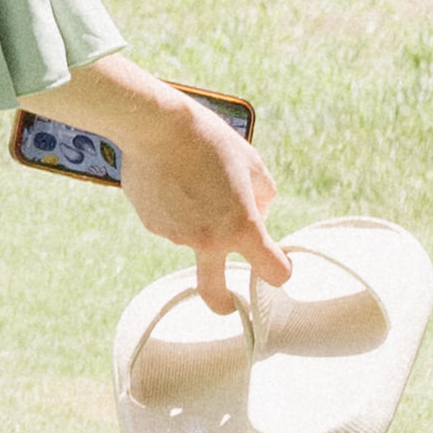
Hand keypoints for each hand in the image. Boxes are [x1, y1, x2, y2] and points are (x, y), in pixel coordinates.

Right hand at [103, 74, 281, 314]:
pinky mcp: (151, 223)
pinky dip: (175, 210)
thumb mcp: (253, 165)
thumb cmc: (210, 142)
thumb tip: (254, 214)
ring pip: (193, 239)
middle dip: (224, 304)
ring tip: (191, 181)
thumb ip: (262, 199)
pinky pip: (171, 224)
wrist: (155, 127)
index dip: (280, 269)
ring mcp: (175, 234)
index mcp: (241, 228)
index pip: (274, 270)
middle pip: (215, 291)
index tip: (277, 263)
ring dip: (198, 223)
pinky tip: (171, 181)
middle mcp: (207, 240)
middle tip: (226, 305)